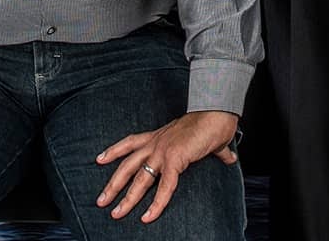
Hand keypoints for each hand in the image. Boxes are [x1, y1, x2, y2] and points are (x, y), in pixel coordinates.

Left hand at [94, 110, 238, 223]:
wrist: (217, 112)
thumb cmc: (214, 122)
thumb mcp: (207, 138)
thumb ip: (215, 151)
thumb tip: (229, 158)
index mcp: (159, 136)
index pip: (130, 143)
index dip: (114, 151)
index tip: (99, 160)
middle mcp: (156, 143)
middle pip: (127, 166)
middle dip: (112, 185)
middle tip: (100, 201)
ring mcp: (162, 152)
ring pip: (139, 179)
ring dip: (126, 199)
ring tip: (116, 214)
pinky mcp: (174, 160)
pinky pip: (163, 188)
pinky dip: (155, 205)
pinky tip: (147, 217)